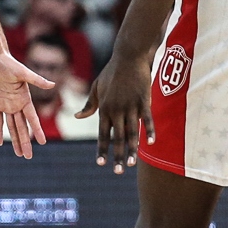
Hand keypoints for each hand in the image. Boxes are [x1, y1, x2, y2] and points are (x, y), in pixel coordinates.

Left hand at [0, 50, 52, 158]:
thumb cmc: (9, 63)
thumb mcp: (23, 72)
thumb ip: (37, 80)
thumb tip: (53, 84)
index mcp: (25, 98)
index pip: (32, 118)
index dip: (37, 130)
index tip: (42, 142)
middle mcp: (17, 104)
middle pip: (22, 127)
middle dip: (25, 142)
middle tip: (28, 156)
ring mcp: (6, 105)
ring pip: (11, 127)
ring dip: (15, 140)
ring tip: (18, 153)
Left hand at [77, 50, 151, 173]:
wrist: (129, 56)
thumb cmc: (112, 72)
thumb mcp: (97, 88)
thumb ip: (89, 105)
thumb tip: (77, 117)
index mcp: (104, 108)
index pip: (102, 133)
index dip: (102, 149)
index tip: (101, 163)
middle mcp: (116, 109)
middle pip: (117, 137)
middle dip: (118, 155)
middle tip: (118, 171)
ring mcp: (131, 105)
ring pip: (132, 132)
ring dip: (132, 149)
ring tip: (131, 164)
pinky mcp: (144, 100)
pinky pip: (147, 119)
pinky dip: (149, 131)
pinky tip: (150, 143)